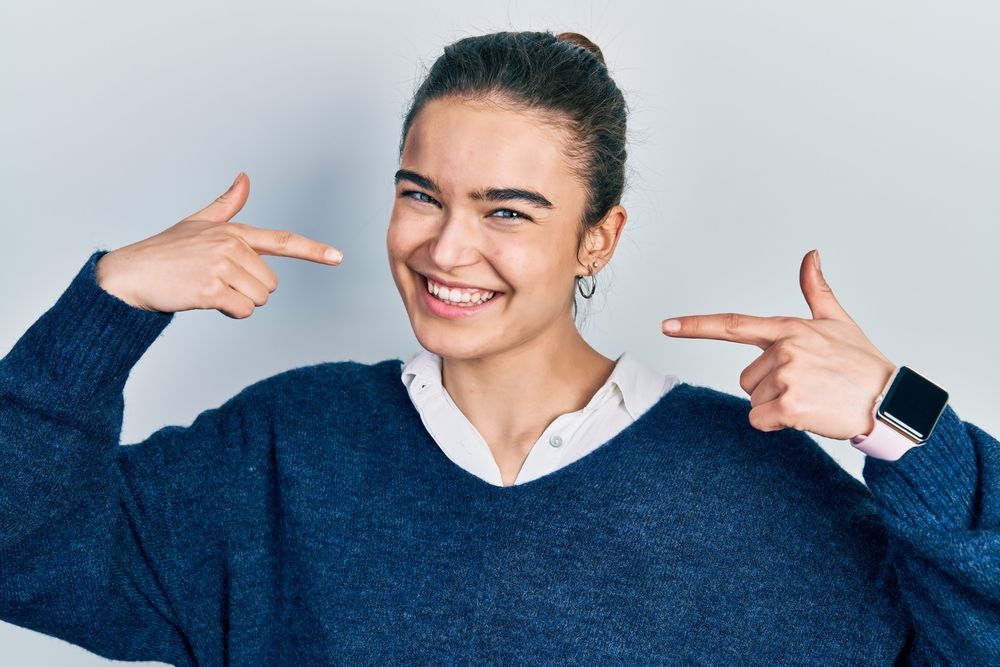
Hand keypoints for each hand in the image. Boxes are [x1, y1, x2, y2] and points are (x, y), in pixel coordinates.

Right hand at [95, 172, 343, 317]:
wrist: (129, 275)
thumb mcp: (197, 223)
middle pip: (271, 284)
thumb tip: (244, 177)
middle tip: (216, 282)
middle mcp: (231, 245)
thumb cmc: (164, 252)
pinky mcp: (211, 288)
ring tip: (208, 290)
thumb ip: (226, 206)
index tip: (338, 257)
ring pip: (259, 299)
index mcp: (233, 231)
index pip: (282, 240)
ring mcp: (221, 266)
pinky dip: (228, 312)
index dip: (313, 250)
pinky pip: (243, 311)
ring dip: (238, 303)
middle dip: (250, 291)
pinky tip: (204, 301)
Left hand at [660, 249, 895, 440]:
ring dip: (778, 406)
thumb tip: (811, 255)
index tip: (665, 325)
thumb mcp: (838, 322)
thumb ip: (816, 290)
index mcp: (788, 328)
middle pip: (747, 379)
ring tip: (813, 397)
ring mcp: (787, 377)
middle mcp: (784, 349)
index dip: (695, 325)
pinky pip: (760, 420)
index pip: (733, 324)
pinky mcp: (790, 406)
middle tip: (808, 385)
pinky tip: (809, 415)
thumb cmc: (862, 363)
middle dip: (771, 387)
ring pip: (755, 401)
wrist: (890, 402)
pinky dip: (778, 425)